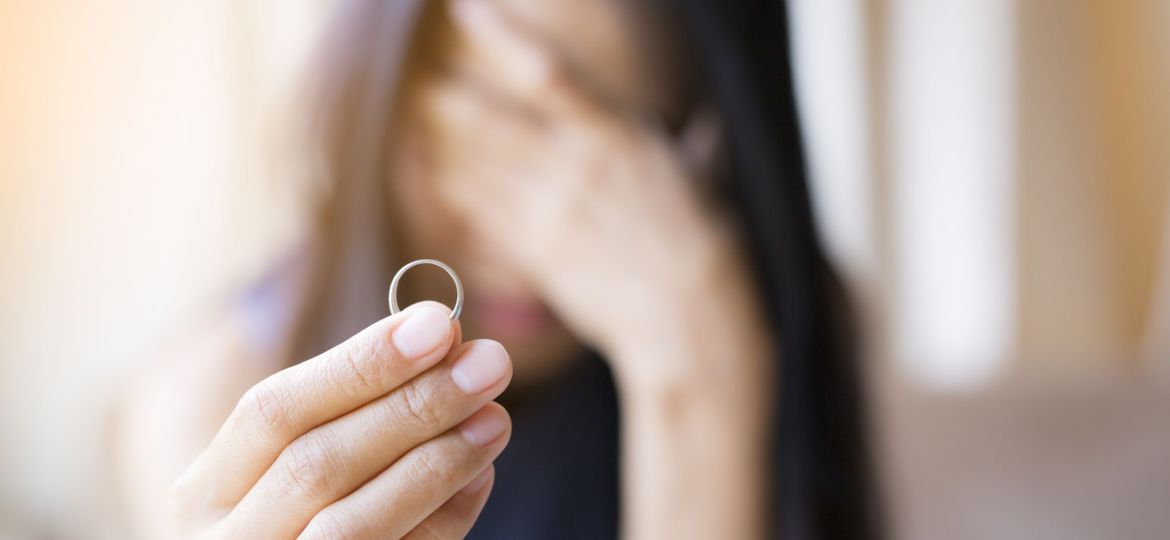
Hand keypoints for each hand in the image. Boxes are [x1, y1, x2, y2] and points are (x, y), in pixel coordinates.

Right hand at [169, 302, 512, 538]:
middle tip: (489, 363)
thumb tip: (441, 341)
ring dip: (435, 463)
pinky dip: (443, 519)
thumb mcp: (291, 468)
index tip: (437, 324)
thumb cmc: (300, 523)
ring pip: (351, 526)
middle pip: (315, 465)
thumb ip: (352, 412)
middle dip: (412, 406)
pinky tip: (479, 476)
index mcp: (205, 491)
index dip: (360, 365)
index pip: (273, 411)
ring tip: (496, 418)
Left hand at [415, 0, 765, 385]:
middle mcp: (572, 168)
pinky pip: (474, 212)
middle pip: (486, 120)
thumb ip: (695, 143)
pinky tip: (424, 169)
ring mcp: (547, 213)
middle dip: (446, 96)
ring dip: (435, 138)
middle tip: (422, 79)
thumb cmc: (706, 242)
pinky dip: (446, 187)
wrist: (689, 317)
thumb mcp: (704, 176)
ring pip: (471, 165)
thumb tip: (706, 123)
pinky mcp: (532, 253)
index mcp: (616, 136)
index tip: (465, 8)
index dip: (500, 36)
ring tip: (412, 117)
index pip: (546, 74)